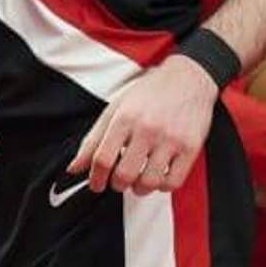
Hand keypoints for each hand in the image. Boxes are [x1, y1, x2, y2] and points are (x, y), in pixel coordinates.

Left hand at [70, 56, 218, 194]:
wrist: (189, 78)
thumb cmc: (150, 94)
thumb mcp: (116, 109)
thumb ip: (93, 139)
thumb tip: (74, 167)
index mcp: (125, 117)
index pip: (102, 158)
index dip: (95, 178)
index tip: (96, 184)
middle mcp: (147, 128)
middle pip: (124, 174)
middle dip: (117, 185)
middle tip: (118, 181)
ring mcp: (171, 139)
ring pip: (149, 182)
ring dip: (139, 188)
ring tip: (138, 181)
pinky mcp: (190, 147)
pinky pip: (173, 182)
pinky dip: (162, 186)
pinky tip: (158, 177)